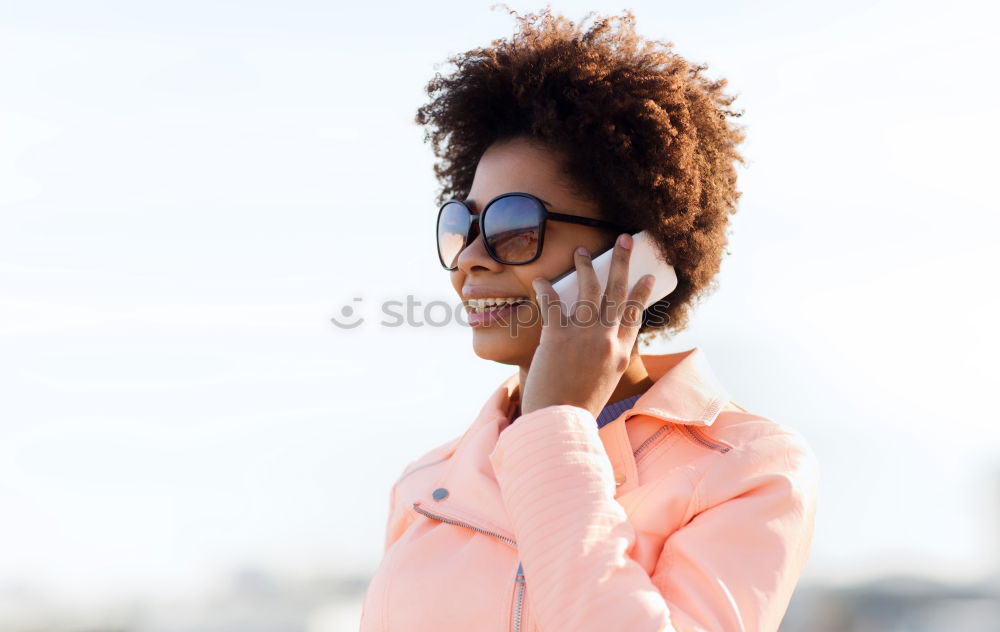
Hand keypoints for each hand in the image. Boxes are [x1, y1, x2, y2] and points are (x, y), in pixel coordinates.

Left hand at [519, 233, 654, 418]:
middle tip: (624, 240)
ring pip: (589, 291)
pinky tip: (541, 280)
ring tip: (581, 251)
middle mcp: (607, 340)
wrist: (557, 422)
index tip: (647, 276)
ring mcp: (584, 336)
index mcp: (620, 353)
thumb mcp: (602, 383)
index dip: (642, 293)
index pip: (635, 315)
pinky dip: (547, 289)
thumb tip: (598, 341)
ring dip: (585, 267)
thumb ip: (604, 359)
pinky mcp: (558, 336)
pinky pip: (553, 303)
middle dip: (622, 263)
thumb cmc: (576, 408)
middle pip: (619, 293)